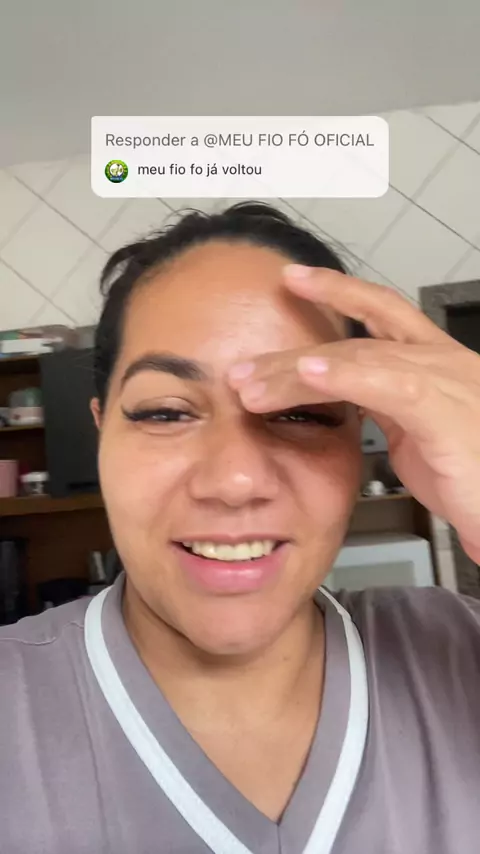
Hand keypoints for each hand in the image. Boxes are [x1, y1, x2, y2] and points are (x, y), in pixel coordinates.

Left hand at [228, 266, 479, 564]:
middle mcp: (442, 363)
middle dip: (294, 352)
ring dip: (298, 371)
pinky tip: (308, 373)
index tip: (296, 279)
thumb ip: (388, 410)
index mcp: (437, 366)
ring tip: (251, 383)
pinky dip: (342, 376)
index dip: (340, 292)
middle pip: (358, 340)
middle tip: (243, 365)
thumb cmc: (477, 481)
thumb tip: (347, 401)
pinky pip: (386, 384)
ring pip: (360, 360)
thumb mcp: (422, 437)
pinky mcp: (444, 412)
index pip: (384, 314)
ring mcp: (446, 382)